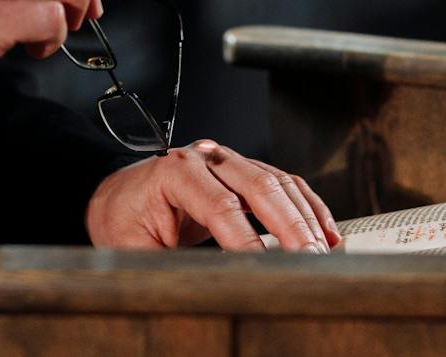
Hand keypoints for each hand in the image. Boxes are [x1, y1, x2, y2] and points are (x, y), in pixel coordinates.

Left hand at [84, 140, 341, 252]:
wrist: (120, 197)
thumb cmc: (123, 222)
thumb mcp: (130, 249)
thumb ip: (164, 264)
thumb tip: (202, 287)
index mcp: (174, 171)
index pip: (220, 206)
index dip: (247, 241)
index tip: (267, 271)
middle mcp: (205, 157)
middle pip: (259, 185)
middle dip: (289, 226)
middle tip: (308, 261)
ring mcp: (228, 161)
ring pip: (278, 182)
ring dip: (305, 218)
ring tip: (321, 253)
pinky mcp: (244, 171)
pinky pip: (285, 184)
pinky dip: (309, 208)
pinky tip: (325, 233)